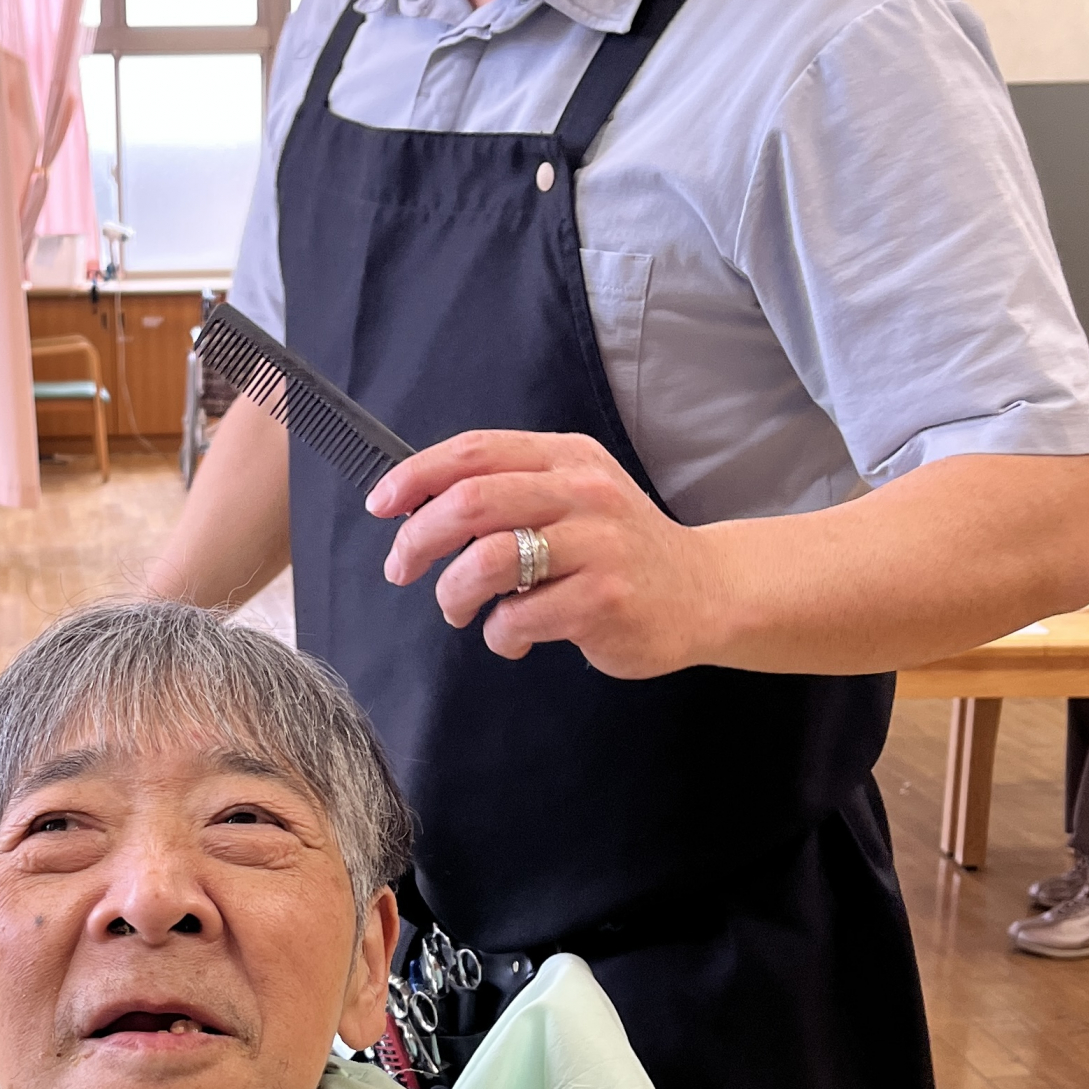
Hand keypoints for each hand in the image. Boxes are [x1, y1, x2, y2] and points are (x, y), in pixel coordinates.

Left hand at [366, 430, 718, 677]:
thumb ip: (511, 492)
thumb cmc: (621, 549)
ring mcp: (598, 547)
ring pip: (489, 562)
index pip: (474, 451)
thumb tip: (422, 508)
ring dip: (454, 593)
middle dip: (419, 539)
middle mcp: (583, 493)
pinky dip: (500, 634)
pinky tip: (515, 637)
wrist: (705, 593)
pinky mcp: (604, 601)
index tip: (383, 505)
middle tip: (402, 568)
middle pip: (472, 502)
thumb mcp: (575, 495)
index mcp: (566, 459)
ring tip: (460, 610)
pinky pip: (520, 618)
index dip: (416, 476)